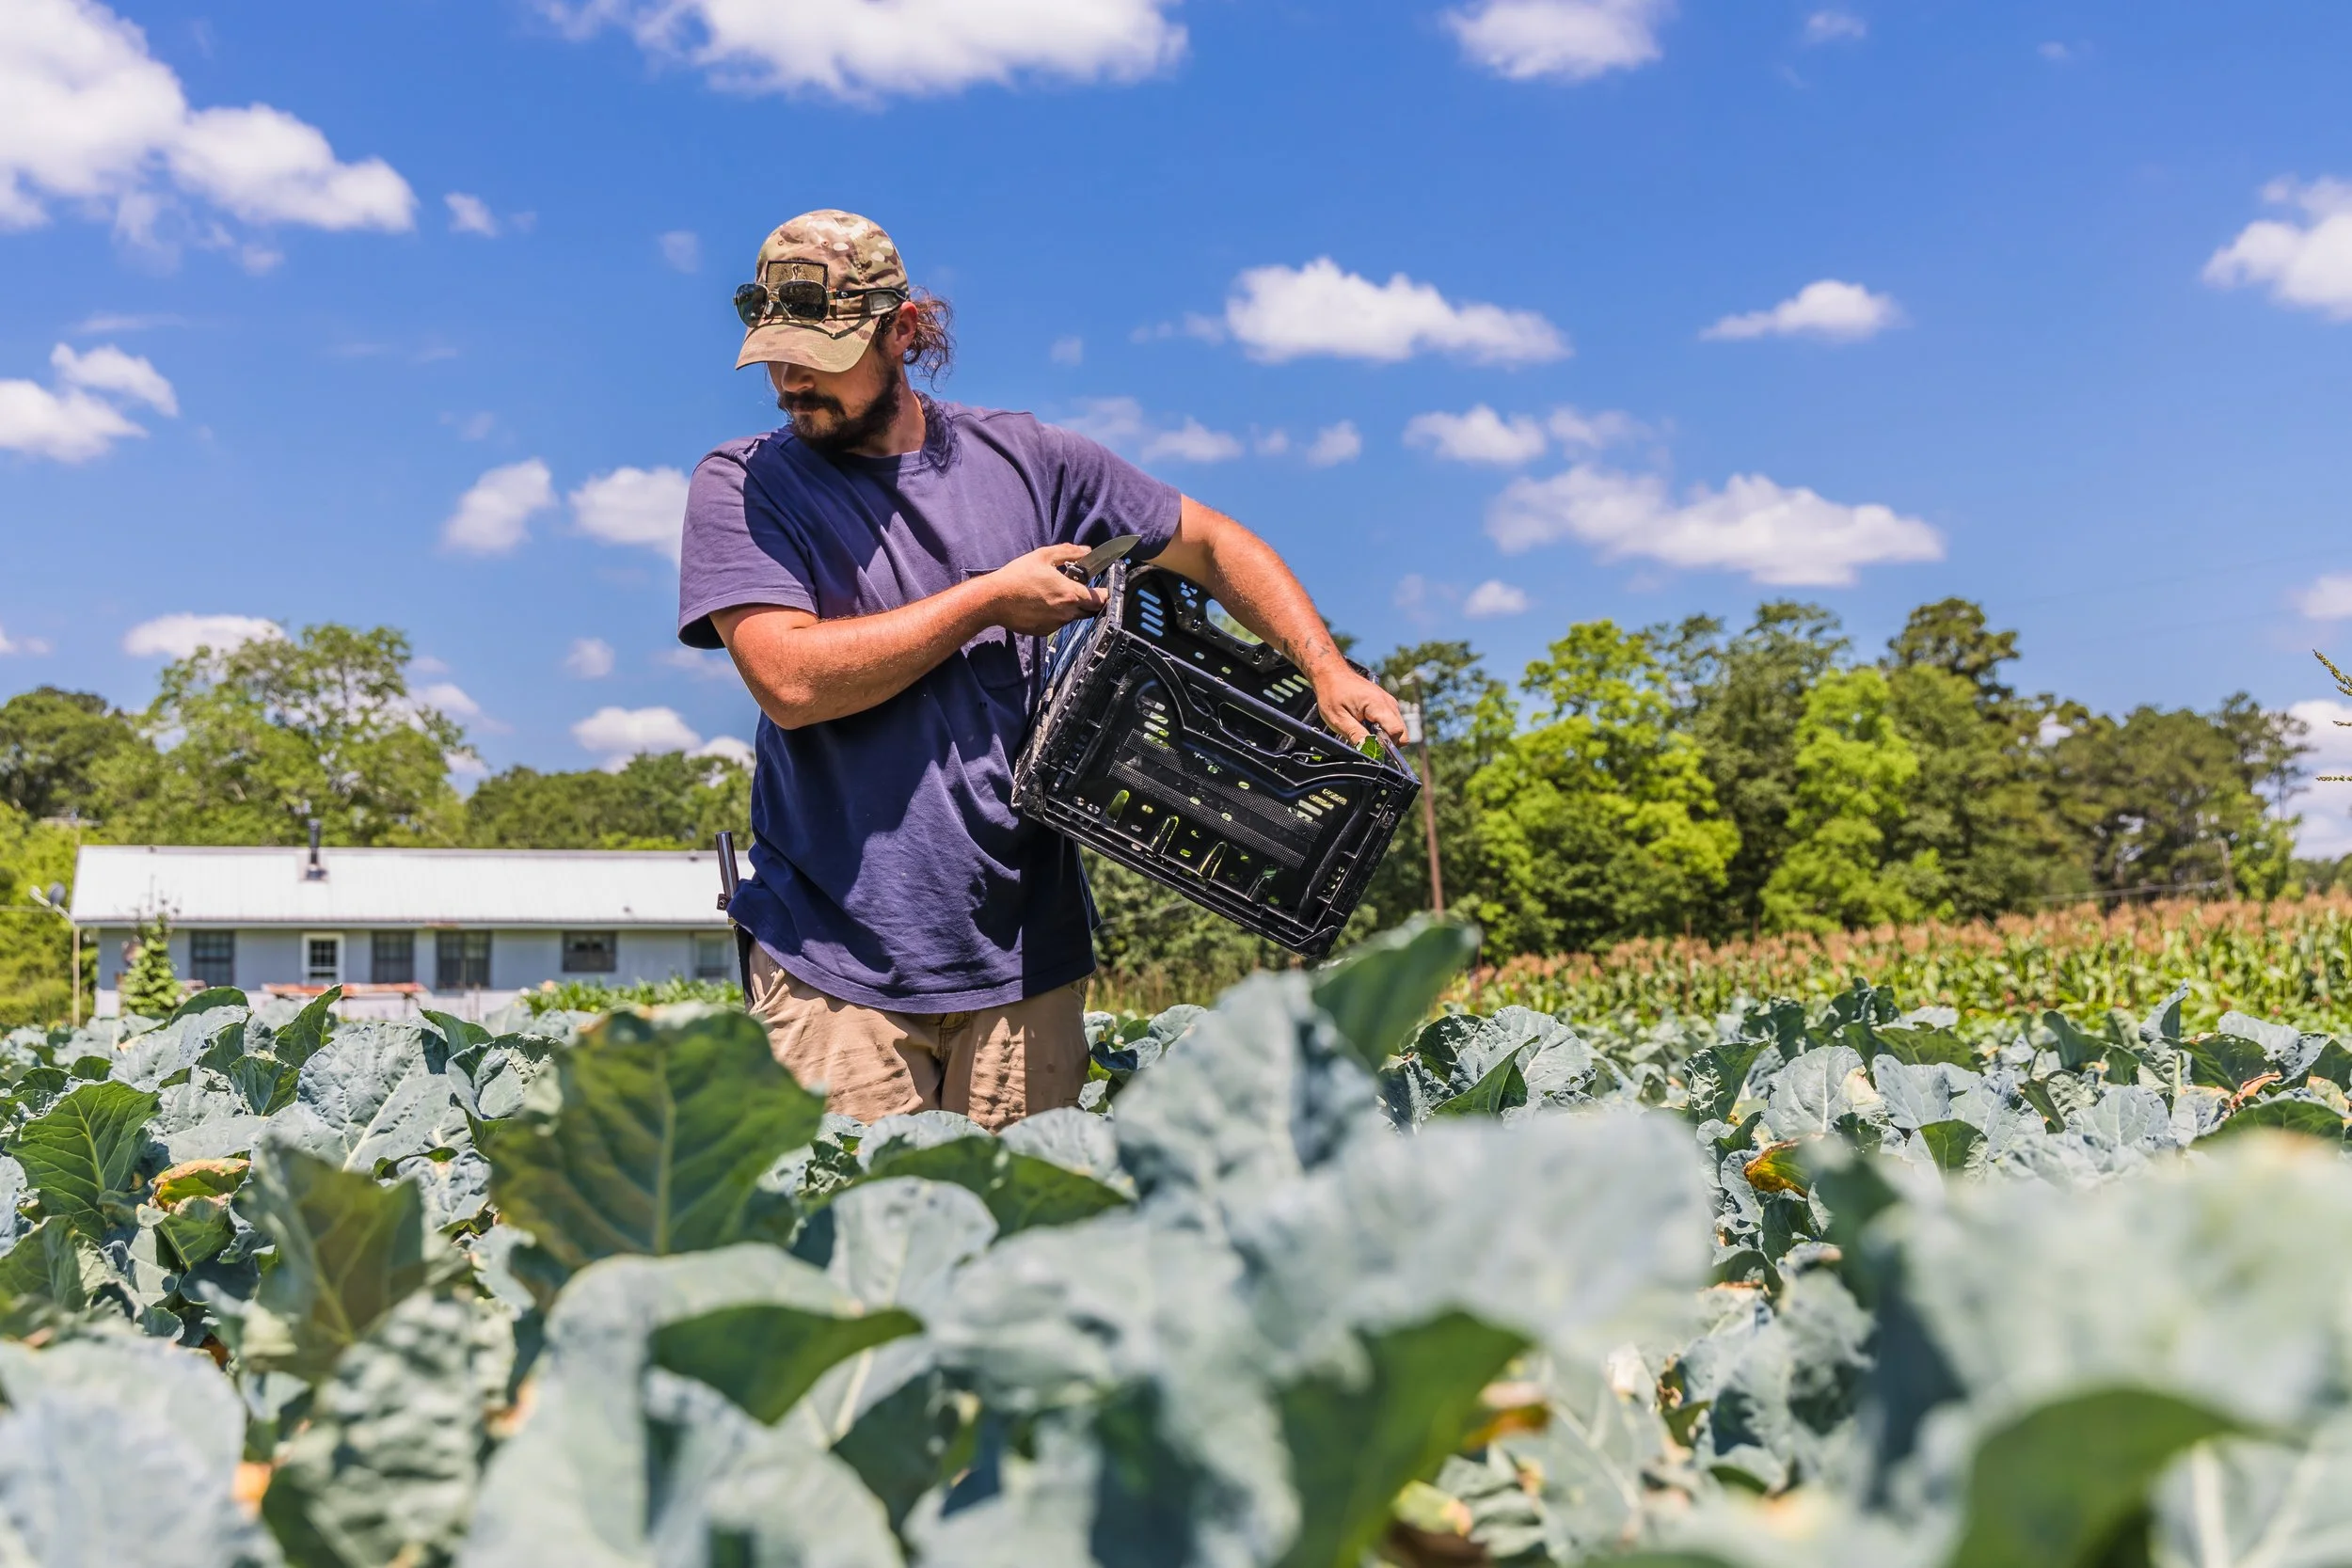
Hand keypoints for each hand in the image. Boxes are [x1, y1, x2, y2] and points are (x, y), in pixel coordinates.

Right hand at [982, 544, 1108, 635]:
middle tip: (1080, 589)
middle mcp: (1067, 612)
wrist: (994, 600)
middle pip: (1091, 611)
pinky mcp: (1045, 631)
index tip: (1104, 588)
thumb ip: (1069, 552)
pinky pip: (1058, 623)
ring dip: (1071, 607)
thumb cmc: (1017, 576)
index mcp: (1071, 594)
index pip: (1101, 599)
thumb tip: (1086, 551)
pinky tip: (1043, 604)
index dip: (1105, 593)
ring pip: (1073, 617)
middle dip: (1090, 601)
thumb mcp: (1043, 556)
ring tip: (1055, 593)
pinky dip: (1056, 614)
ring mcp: (1056, 624)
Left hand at [1311, 663, 1407, 747]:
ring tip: (1363, 730)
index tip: (1371, 748)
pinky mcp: (1386, 704)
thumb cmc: (1332, 693)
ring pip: (1397, 728)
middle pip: (1402, 733)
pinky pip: (1391, 722)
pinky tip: (1365, 725)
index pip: (1397, 732)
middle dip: (1387, 743)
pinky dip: (1382, 728)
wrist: (1331, 674)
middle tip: (1366, 740)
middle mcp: (1389, 703)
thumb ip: (1356, 735)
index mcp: (1378, 705)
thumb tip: (1369, 752)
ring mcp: (1389, 703)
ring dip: (1383, 735)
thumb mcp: (1338, 719)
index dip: (1386, 745)